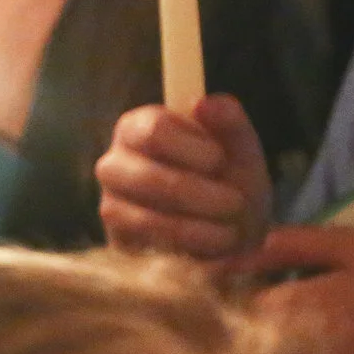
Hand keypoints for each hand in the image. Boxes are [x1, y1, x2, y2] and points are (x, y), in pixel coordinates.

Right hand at [97, 94, 273, 259]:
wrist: (229, 237)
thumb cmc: (230, 185)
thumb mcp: (242, 154)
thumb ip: (231, 125)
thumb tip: (205, 103)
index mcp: (139, 127)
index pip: (154, 130)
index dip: (191, 148)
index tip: (219, 161)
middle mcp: (114, 163)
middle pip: (147, 177)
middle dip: (198, 194)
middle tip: (235, 203)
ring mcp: (111, 204)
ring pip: (145, 217)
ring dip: (196, 227)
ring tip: (230, 232)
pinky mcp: (118, 242)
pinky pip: (148, 250)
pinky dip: (187, 248)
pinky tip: (212, 246)